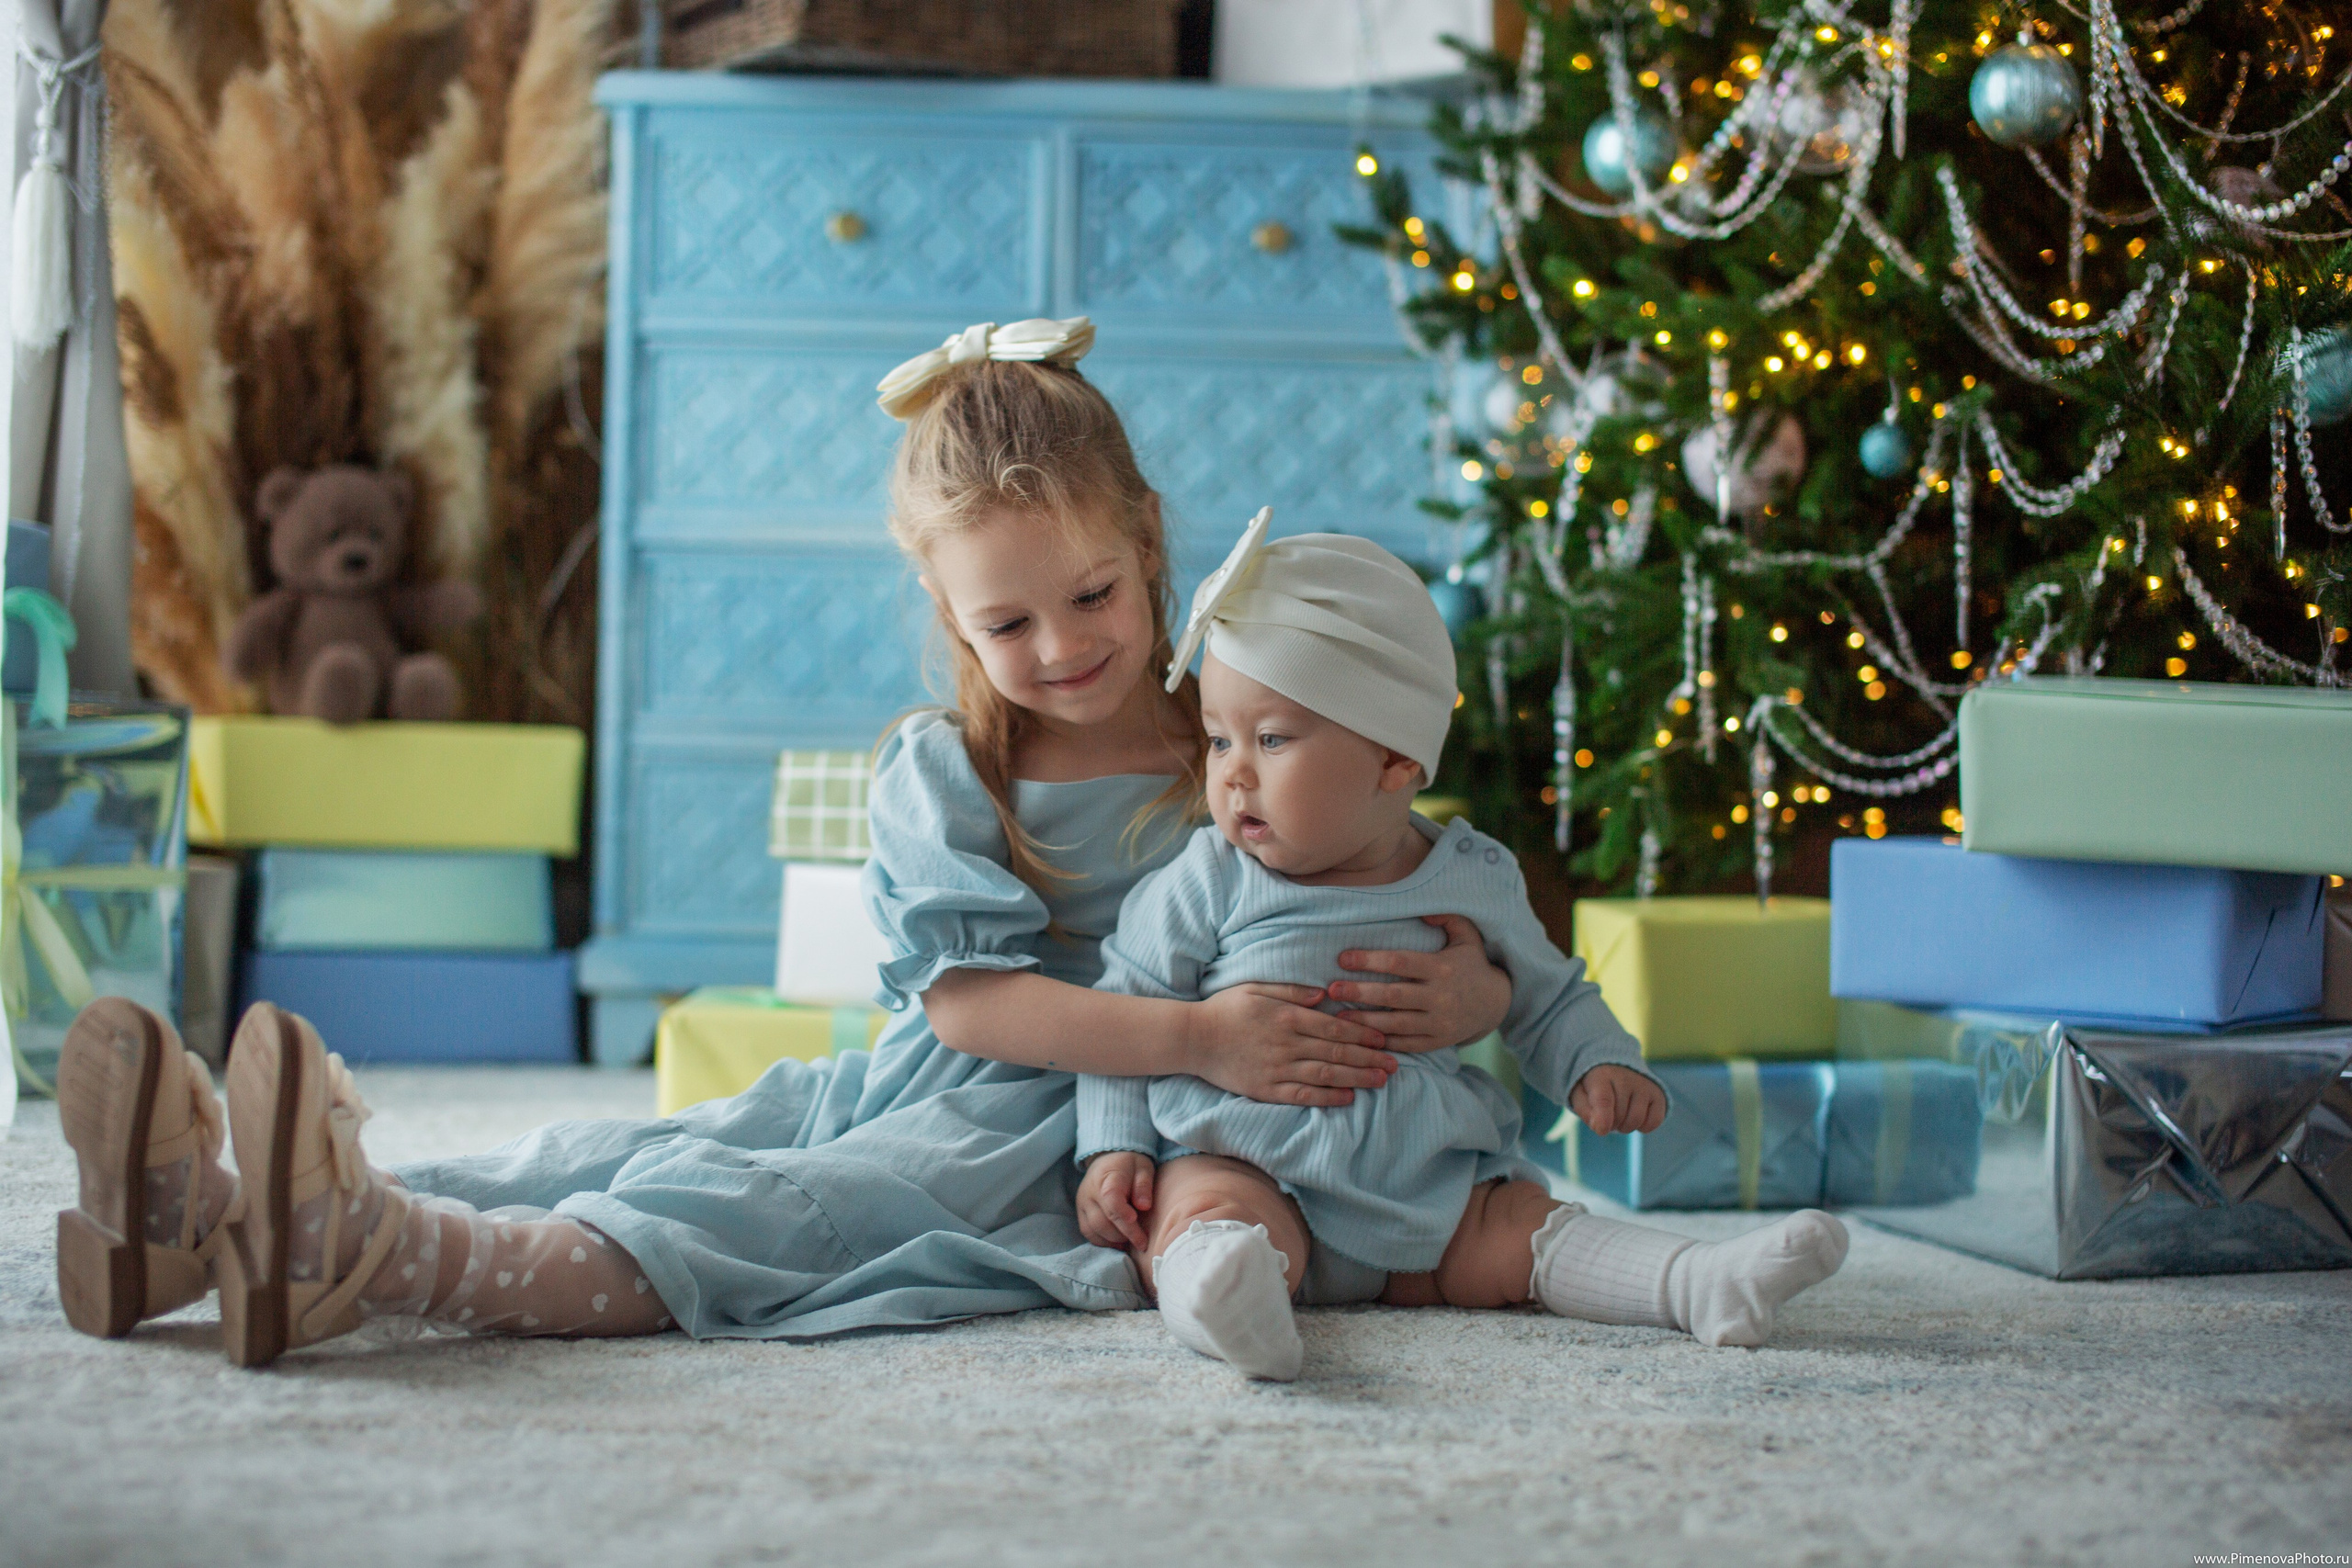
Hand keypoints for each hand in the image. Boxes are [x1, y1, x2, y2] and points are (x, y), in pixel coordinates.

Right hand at [1078, 1152, 1155, 1249]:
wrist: (1108, 1157)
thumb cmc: (1129, 1164)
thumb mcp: (1143, 1167)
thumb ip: (1144, 1185)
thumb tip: (1144, 1206)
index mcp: (1107, 1178)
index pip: (1112, 1201)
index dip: (1124, 1217)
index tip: (1139, 1229)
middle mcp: (1090, 1192)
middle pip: (1102, 1221)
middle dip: (1124, 1235)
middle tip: (1142, 1242)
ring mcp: (1082, 1203)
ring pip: (1093, 1230)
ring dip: (1113, 1241)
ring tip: (1131, 1242)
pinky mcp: (1080, 1212)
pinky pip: (1088, 1232)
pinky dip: (1103, 1241)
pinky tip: (1118, 1242)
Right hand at [1186, 983, 1396, 1108]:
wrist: (1193, 1038)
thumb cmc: (1225, 1009)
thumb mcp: (1257, 988)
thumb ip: (1291, 990)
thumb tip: (1324, 994)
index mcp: (1286, 1016)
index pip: (1334, 1027)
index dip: (1363, 1034)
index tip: (1384, 1039)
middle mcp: (1286, 1043)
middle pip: (1336, 1053)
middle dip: (1369, 1058)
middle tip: (1395, 1064)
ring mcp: (1277, 1068)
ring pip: (1325, 1075)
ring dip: (1356, 1078)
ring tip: (1380, 1081)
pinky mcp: (1266, 1089)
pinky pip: (1302, 1095)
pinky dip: (1327, 1097)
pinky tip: (1347, 1098)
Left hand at [1325, 915, 1511, 1053]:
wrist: (1495, 1003)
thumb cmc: (1472, 964)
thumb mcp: (1467, 936)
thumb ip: (1446, 917)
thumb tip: (1421, 911)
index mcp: (1441, 967)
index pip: (1400, 962)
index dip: (1369, 960)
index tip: (1343, 958)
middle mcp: (1440, 996)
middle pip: (1393, 995)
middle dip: (1359, 992)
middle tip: (1331, 989)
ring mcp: (1439, 1022)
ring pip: (1396, 1024)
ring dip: (1365, 1021)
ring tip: (1339, 1016)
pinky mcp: (1438, 1041)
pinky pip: (1407, 1044)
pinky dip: (1384, 1042)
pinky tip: (1362, 1036)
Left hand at [1569, 1064, 1666, 1134]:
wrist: (1615, 1067)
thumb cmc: (1594, 1086)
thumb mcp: (1580, 1095)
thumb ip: (1585, 1111)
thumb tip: (1600, 1128)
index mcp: (1601, 1075)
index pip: (1604, 1099)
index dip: (1603, 1118)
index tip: (1601, 1130)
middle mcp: (1626, 1077)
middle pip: (1619, 1116)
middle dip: (1610, 1122)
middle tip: (1606, 1113)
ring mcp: (1645, 1085)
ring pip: (1636, 1121)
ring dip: (1625, 1126)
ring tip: (1619, 1114)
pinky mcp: (1658, 1094)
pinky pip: (1654, 1121)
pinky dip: (1643, 1127)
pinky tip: (1634, 1116)